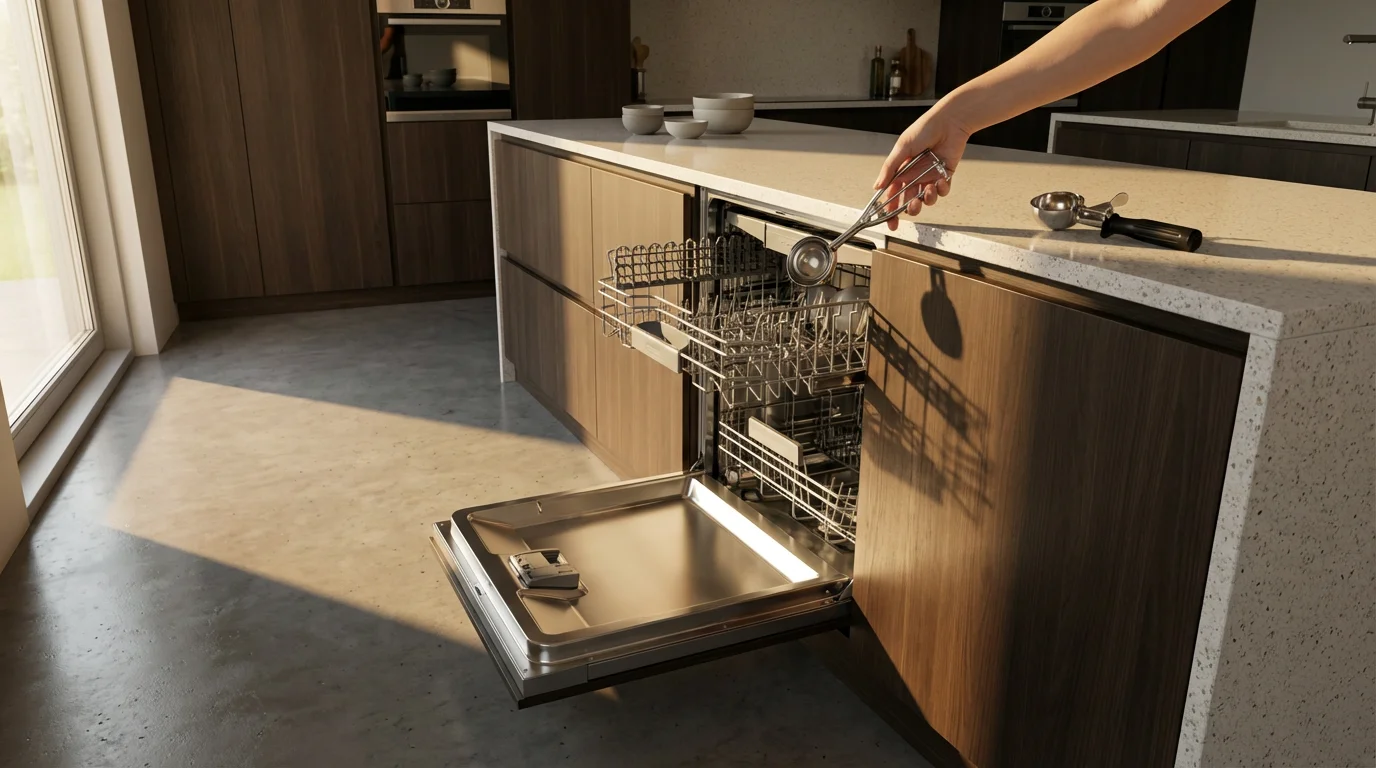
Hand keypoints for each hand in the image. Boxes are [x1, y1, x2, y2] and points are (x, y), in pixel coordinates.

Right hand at [873, 107, 970, 229]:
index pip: (892, 195)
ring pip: (926, 199)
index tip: (889, 222)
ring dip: (927, 199)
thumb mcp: (902, 148)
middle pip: (909, 201)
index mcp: (901, 171)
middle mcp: (914, 176)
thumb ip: (890, 168)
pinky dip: (942, 190)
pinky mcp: (944, 175)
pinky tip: (941, 181)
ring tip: (928, 190)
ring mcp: (929, 177)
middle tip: (911, 207)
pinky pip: (942, 191)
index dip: (890, 210)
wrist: (949, 122)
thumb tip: (877, 187)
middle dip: (910, 208)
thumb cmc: (924, 129)